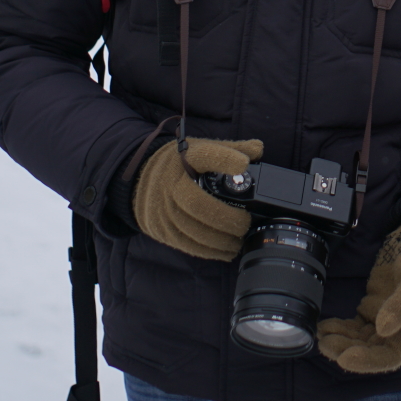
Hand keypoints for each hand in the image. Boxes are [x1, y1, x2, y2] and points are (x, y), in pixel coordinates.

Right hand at [132, 137, 263, 260]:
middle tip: (245, 223)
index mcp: (187, 158)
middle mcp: (173, 183)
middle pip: (199, 204)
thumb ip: (231, 149)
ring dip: (221, 239)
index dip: (224, 159)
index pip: (204, 155)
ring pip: (194, 229)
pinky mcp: (163, 229)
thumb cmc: (180, 165)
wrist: (142, 179)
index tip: (242, 164)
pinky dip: (210, 251)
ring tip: (239, 240)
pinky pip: (188, 244)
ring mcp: (165, 208)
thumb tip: (258, 149)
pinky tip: (226, 250)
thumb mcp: (202, 150)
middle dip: (227, 218)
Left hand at [317, 216, 400, 373]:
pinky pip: (354, 327)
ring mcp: (384, 320)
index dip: (368, 361)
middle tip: (325, 342)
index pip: (391, 356)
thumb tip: (384, 329)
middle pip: (371, 351)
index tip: (344, 358)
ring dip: (340, 341)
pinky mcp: (373, 309)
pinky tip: (325, 325)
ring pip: (359, 341)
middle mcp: (399, 329)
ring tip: (321, 333)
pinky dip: (340, 329)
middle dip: (347, 350)